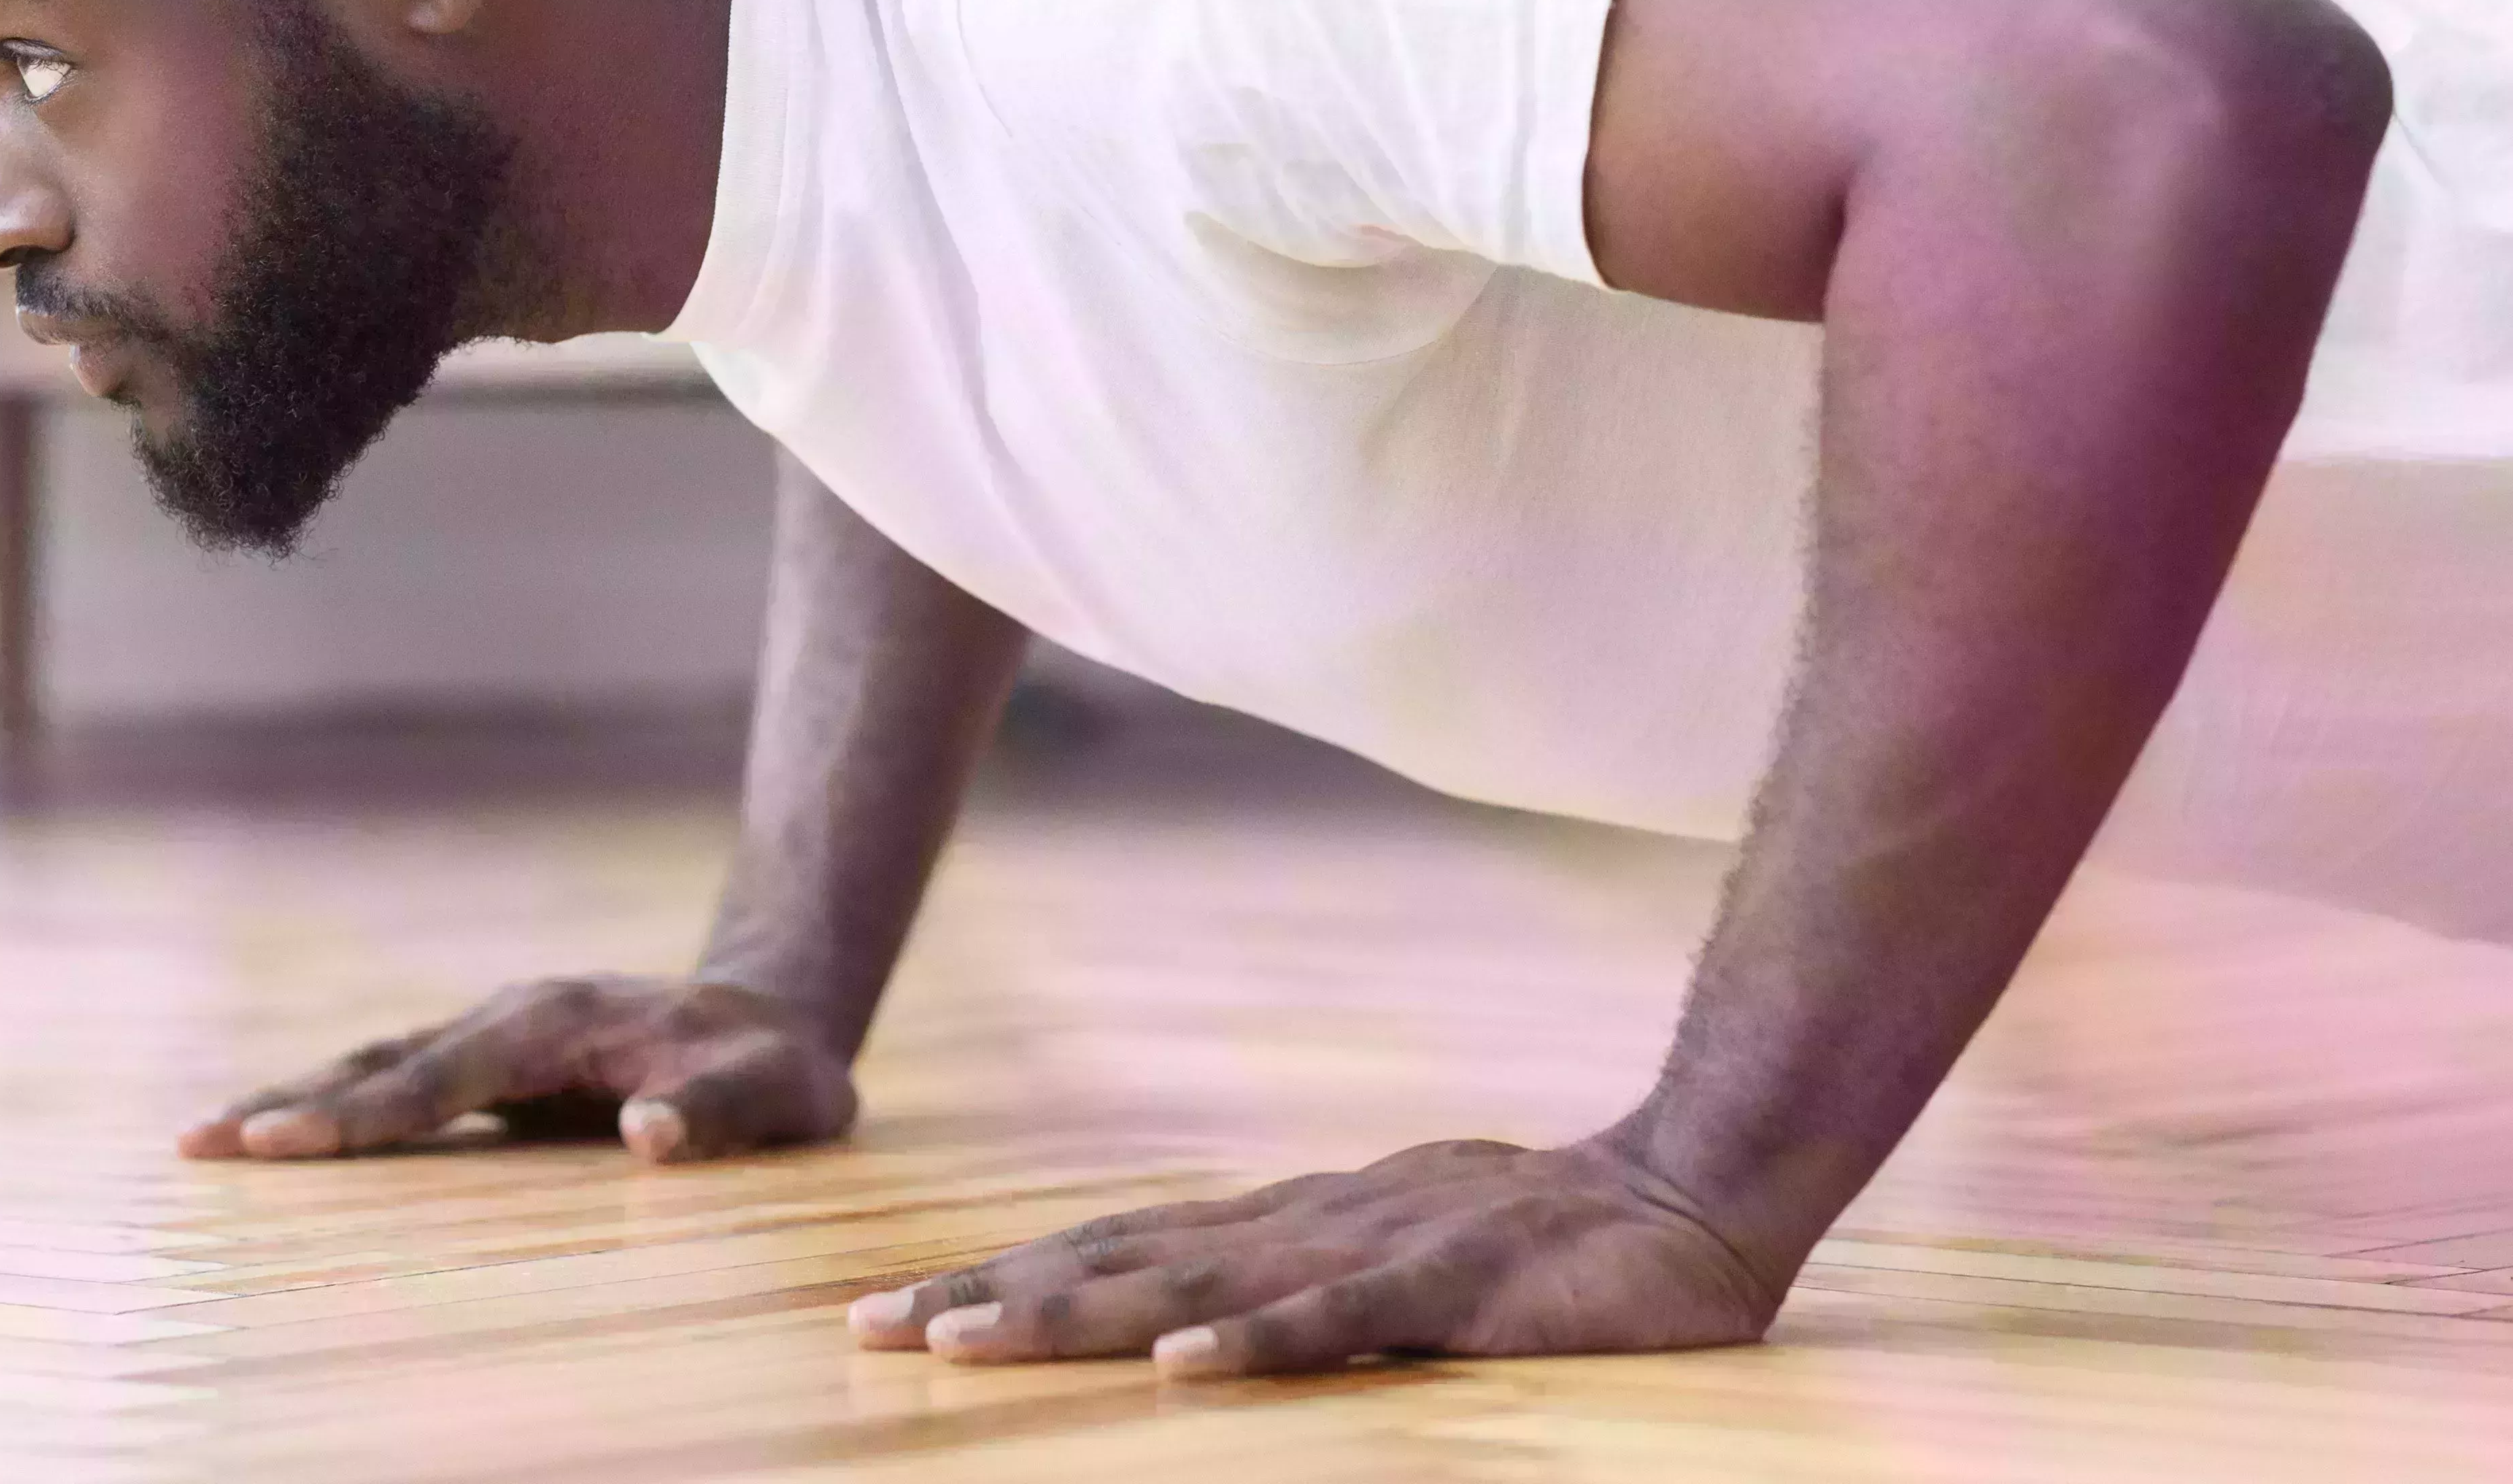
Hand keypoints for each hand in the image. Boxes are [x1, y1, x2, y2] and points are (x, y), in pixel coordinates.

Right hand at [177, 973, 856, 1162]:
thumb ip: (720, 1110)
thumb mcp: (777, 1092)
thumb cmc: (774, 1066)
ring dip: (295, 1101)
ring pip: (380, 1067)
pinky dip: (336, 1109)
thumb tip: (650, 1134)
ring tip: (205, 1139)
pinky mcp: (495, 1067)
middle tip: (197, 1142)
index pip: (444, 1074)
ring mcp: (498, 1037)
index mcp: (559, 1021)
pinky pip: (401, 1087)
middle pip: (385, 1062)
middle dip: (291, 1103)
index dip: (365, 1113)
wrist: (774, 1014)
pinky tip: (279, 1137)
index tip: (283, 1138)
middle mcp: (513, 1018)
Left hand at [848, 1137, 1784, 1375]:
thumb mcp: (1388, 1262)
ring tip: (970, 1343)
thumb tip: (1184, 1330)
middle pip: (1118, 1259)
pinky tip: (1182, 1370)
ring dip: (1077, 1316)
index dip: (1003, 1278)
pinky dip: (1256, 1344)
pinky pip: (1339, 1321)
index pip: (1114, 1248)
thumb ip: (1295, 1286)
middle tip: (869, 1329)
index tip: (891, 1315)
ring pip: (1196, 1286)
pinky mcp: (1452, 1285)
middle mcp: (1301, 1223)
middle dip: (990, 1296)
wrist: (1692, 1190)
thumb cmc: (1535, 1245)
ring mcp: (1372, 1247)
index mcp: (1284, 1223)